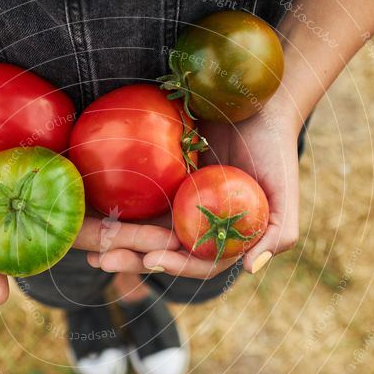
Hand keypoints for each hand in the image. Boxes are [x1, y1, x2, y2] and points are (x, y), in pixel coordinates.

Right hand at [0, 93, 179, 299]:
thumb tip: (0, 301)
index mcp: (54, 226)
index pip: (101, 238)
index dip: (131, 243)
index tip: (164, 249)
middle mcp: (71, 201)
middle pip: (121, 212)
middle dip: (157, 221)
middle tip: (197, 222)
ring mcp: (74, 171)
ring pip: (121, 182)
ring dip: (154, 190)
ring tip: (195, 188)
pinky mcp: (73, 140)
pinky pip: (109, 145)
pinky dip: (137, 151)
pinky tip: (170, 144)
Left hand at [87, 95, 299, 277]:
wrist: (258, 104)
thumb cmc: (276, 151)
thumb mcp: (285, 192)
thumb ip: (277, 233)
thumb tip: (252, 269)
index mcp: (223, 238)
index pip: (197, 263)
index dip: (175, 265)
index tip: (151, 258)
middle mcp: (196, 226)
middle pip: (161, 250)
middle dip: (132, 258)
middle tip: (102, 260)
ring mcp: (176, 204)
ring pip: (142, 229)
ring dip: (115, 241)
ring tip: (88, 246)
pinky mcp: (159, 179)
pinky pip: (134, 197)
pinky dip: (113, 207)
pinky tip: (90, 210)